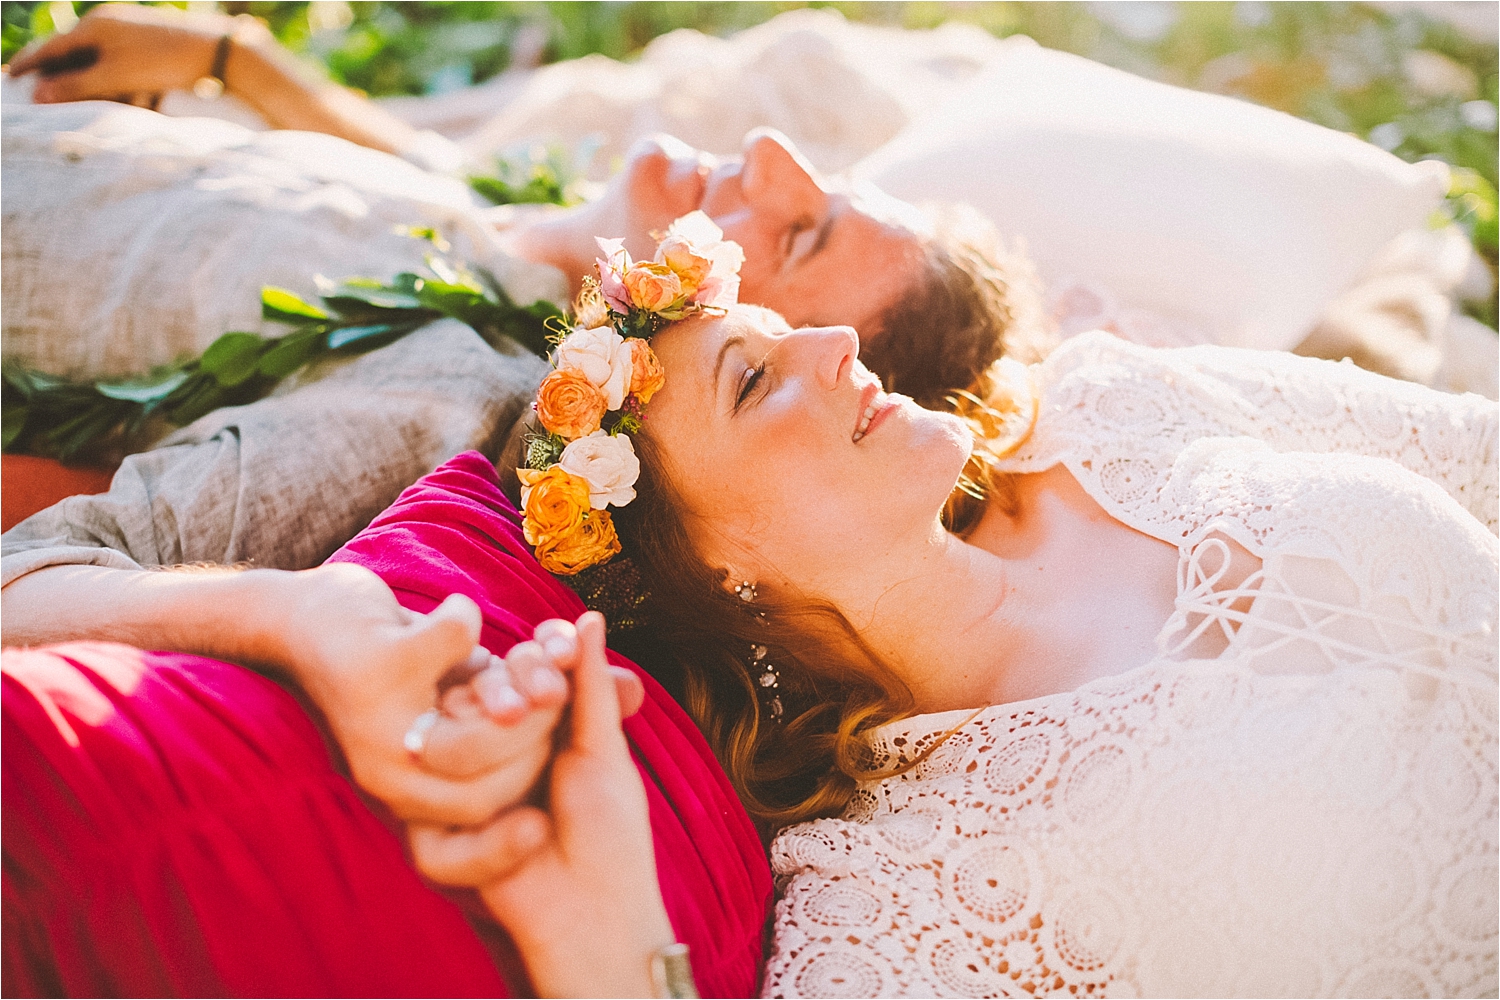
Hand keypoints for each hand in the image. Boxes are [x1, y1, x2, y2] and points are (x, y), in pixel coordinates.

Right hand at [9, 4, 265, 104]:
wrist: (219, 53)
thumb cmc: (164, 61)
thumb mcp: (116, 77)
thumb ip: (77, 85)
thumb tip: (38, 95)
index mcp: (95, 27)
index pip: (52, 48)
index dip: (29, 64)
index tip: (7, 77)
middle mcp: (111, 28)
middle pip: (79, 61)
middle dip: (71, 85)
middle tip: (52, 104)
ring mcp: (134, 39)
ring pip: (108, 73)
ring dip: (110, 95)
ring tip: (123, 108)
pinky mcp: (155, 54)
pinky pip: (134, 77)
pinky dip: (136, 93)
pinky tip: (150, 103)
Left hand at [269, 564, 572, 831]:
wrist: (309, 623)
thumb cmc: (406, 665)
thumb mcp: (477, 692)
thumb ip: (546, 704)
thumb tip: (634, 697)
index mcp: (414, 795)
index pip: (504, 810)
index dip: (548, 764)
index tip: (570, 709)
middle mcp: (394, 778)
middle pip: (505, 775)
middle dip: (545, 717)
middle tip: (552, 669)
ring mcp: (380, 729)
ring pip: (489, 721)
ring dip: (517, 675)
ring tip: (518, 644)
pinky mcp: (374, 672)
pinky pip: (457, 644)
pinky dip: (465, 619)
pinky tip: (454, 612)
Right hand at [417, 612, 676, 998]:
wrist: (593, 912)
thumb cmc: (609, 832)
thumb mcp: (602, 749)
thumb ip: (587, 686)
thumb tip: (588, 616)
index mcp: (534, 728)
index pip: (514, 674)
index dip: (532, 659)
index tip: (553, 649)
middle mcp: (492, 752)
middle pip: (472, 697)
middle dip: (508, 700)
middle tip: (545, 717)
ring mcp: (460, 790)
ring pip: (447, 740)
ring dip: (496, 756)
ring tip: (545, 798)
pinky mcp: (438, 835)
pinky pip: (433, 807)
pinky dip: (483, 827)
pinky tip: (533, 836)